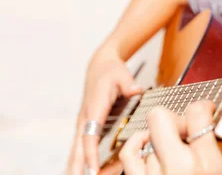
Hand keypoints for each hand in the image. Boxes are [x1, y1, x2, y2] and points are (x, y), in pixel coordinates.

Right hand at [67, 47, 142, 174]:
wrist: (99, 66)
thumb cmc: (110, 71)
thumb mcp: (121, 74)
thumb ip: (128, 83)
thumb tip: (135, 90)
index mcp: (94, 108)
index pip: (90, 135)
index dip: (91, 153)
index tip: (93, 169)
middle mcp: (86, 118)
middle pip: (79, 148)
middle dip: (80, 167)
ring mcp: (84, 123)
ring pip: (77, 150)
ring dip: (79, 166)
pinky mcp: (87, 126)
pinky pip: (83, 147)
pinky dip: (84, 160)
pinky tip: (91, 172)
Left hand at [119, 101, 221, 174]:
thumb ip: (217, 150)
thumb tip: (213, 128)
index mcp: (206, 163)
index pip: (197, 113)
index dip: (203, 106)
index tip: (206, 110)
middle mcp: (177, 167)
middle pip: (161, 117)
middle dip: (174, 119)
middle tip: (186, 130)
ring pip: (148, 138)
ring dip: (161, 142)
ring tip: (174, 151)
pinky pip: (129, 153)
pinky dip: (137, 144)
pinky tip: (148, 146)